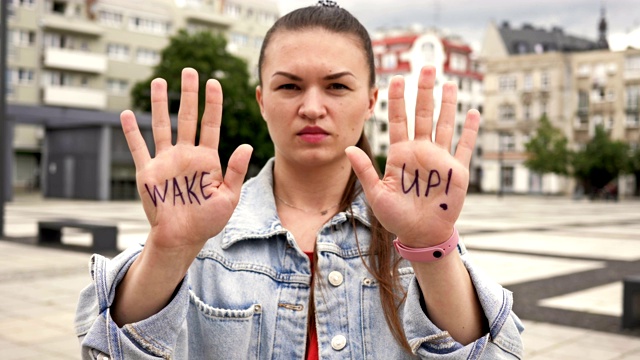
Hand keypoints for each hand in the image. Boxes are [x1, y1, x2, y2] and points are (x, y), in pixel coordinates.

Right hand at [121, 68, 251, 251]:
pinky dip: (130, 132)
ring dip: (160, 104)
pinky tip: (126, 114)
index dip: (213, 104)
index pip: (210, 124)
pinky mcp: (148, 172)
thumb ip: (236, 171)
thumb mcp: (229, 197)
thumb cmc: (208, 220)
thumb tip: (247, 145)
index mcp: (207, 159)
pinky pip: (137, 148)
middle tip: (189, 71)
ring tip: (159, 81)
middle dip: (189, 94)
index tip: (214, 82)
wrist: (182, 238)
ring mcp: (166, 161)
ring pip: (161, 126)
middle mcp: (186, 155)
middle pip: (187, 117)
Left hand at [346, 66, 478, 245]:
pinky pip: (465, 147)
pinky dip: (470, 131)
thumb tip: (348, 149)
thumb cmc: (395, 216)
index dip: (398, 99)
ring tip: (449, 83)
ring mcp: (439, 159)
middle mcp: (420, 151)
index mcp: (400, 153)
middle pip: (423, 114)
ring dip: (447, 104)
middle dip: (425, 91)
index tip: (396, 78)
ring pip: (444, 124)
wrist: (419, 234)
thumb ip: (365, 171)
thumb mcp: (376, 194)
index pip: (398, 120)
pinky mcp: (456, 171)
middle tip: (427, 67)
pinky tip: (473, 113)